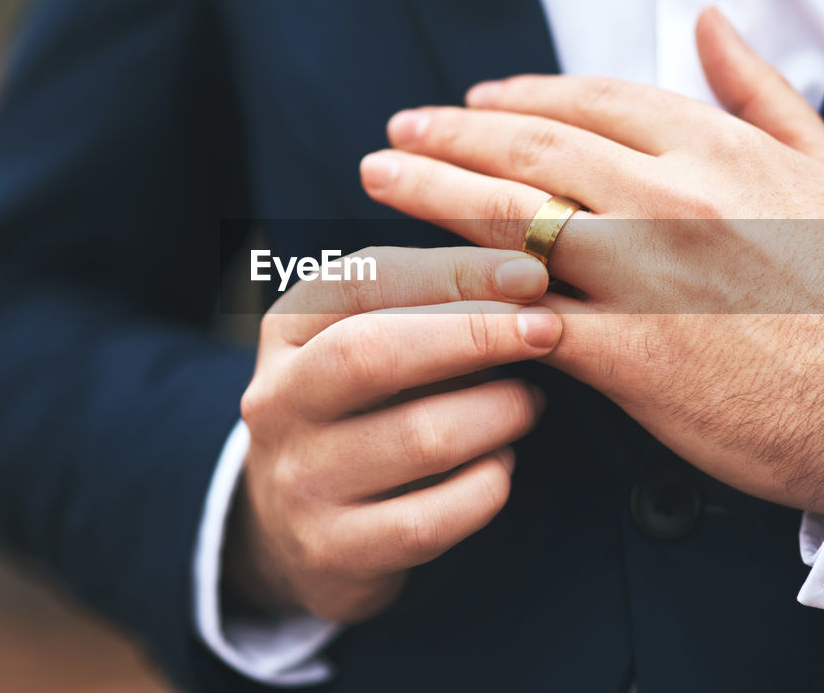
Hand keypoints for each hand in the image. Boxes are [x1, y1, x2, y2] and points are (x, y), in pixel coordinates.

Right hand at [226, 247, 560, 622]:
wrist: (289, 530)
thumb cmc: (355, 409)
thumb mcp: (361, 340)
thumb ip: (427, 303)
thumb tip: (526, 281)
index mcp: (285, 331)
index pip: (365, 280)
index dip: (453, 273)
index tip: (530, 274)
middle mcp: (277, 402)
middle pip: (374, 351)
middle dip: (475, 333)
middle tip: (546, 330)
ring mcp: (300, 481)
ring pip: (418, 437)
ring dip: (497, 412)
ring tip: (528, 403)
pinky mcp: (333, 551)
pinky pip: (431, 518)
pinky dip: (485, 486)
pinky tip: (500, 466)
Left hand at [360, 8, 823, 514]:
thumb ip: (759, 89)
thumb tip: (709, 20)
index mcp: (714, 150)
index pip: (590, 101)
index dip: (519, 96)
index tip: (470, 101)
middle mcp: (668, 200)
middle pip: (532, 150)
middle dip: (450, 134)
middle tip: (397, 130)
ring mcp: (641, 276)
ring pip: (512, 222)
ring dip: (433, 194)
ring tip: (382, 178)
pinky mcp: (624, 354)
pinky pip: (521, 316)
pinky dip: (466, 300)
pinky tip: (419, 288)